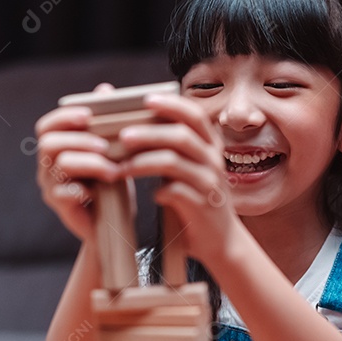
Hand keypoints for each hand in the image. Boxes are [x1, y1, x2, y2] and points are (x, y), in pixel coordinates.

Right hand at [35, 83, 123, 241]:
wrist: (114, 223)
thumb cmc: (112, 183)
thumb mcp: (112, 150)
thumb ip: (105, 122)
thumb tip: (104, 89)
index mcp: (57, 147)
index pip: (47, 126)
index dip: (64, 117)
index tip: (88, 115)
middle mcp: (47, 165)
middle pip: (49, 143)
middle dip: (80, 140)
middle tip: (107, 147)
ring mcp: (50, 187)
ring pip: (60, 165)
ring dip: (90, 164)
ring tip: (114, 170)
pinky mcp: (59, 207)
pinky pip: (64, 193)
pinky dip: (84, 190)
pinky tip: (100, 191)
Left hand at [118, 93, 239, 264]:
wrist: (220, 240)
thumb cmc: (196, 200)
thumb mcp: (190, 169)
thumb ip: (172, 149)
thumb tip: (136, 126)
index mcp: (211, 147)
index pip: (195, 115)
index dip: (172, 105)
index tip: (146, 100)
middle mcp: (213, 161)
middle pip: (180, 136)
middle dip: (149, 133)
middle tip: (123, 135)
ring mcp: (209, 184)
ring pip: (173, 162)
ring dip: (142, 162)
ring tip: (121, 166)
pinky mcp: (202, 207)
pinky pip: (175, 192)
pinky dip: (157, 191)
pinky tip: (148, 195)